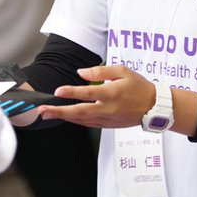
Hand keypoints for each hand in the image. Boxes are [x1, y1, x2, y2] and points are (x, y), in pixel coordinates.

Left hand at [38, 64, 155, 128]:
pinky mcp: (108, 125)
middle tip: (43, 111)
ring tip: (47, 114)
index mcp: (112, 93)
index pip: (88, 93)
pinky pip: (88, 124)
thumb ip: (100, 71)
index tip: (58, 91)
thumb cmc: (139, 86)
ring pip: (81, 120)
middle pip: (80, 112)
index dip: (72, 92)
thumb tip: (80, 73)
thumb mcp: (122, 71)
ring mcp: (107, 119)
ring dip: (63, 117)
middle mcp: (108, 108)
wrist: (154, 106)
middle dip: (59, 112)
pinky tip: (65, 117)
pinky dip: (75, 121)